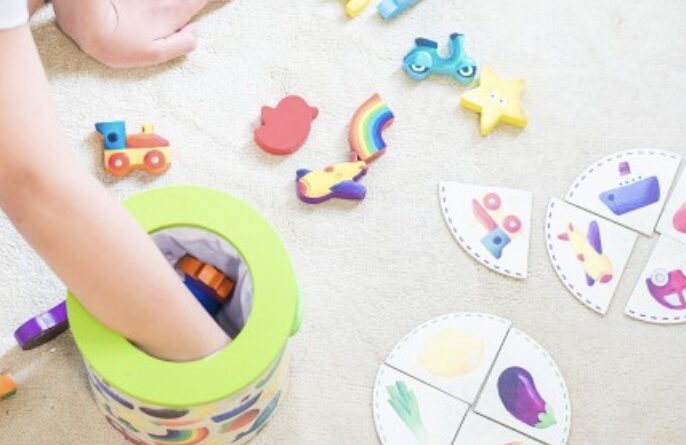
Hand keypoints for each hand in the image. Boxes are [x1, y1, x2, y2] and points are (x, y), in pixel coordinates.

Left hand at [52, 0, 208, 67]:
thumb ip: (180, 46)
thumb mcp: (151, 55)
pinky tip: (168, 8)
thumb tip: (195, 34)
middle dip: (205, 0)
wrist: (79, 14)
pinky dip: (170, 5)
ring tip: (197, 6)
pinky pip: (160, 2)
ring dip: (188, 3)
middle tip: (223, 2)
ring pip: (177, 0)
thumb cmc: (113, 40)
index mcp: (173, 13)